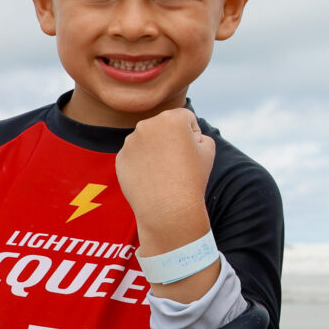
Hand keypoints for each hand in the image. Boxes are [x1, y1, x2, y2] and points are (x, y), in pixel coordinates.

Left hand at [115, 108, 214, 254]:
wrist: (167, 210)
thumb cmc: (192, 179)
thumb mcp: (208, 150)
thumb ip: (199, 134)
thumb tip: (187, 134)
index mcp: (171, 118)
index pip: (186, 118)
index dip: (193, 136)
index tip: (192, 154)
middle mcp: (147, 125)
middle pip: (164, 126)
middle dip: (172, 139)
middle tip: (178, 163)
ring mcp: (130, 142)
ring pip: (148, 140)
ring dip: (156, 151)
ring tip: (164, 172)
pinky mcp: (120, 158)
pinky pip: (136, 155)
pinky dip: (143, 164)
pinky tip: (152, 178)